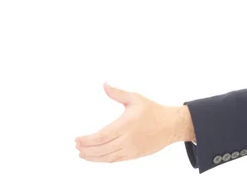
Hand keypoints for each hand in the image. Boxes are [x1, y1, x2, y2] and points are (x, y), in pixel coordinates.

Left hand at [75, 83, 193, 162]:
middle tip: (76, 146)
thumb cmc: (153, 110)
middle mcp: (127, 139)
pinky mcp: (134, 155)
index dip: (87, 140)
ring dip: (92, 157)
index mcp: (125, 125)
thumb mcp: (135, 98)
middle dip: (86, 149)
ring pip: (107, 157)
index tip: (76, 139)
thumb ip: (117, 93)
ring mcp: (131, 149)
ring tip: (82, 153)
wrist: (170, 125)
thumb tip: (104, 85)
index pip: (101, 136)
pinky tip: (96, 157)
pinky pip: (115, 160)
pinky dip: (103, 160)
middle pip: (101, 149)